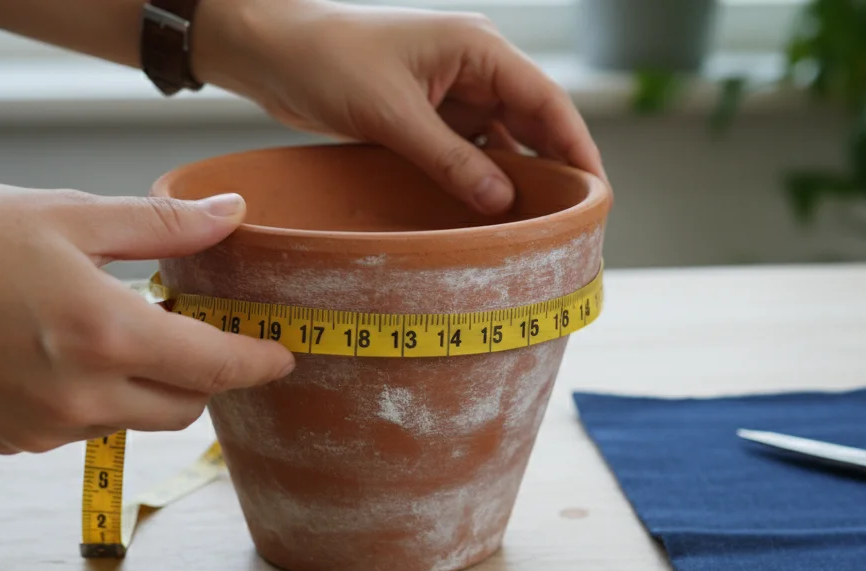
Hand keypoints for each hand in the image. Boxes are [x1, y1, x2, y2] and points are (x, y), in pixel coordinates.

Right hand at [0, 183, 294, 454]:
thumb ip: (162, 225)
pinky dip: (96, 398)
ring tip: (116, 330)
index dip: (259, 362)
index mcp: (106, 335)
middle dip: (205, 374)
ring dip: (148, 386)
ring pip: (135, 420)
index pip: (217, 366)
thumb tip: (232, 213)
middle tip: (192, 328)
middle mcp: (81, 396)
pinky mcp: (10, 441)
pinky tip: (64, 354)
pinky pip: (84, 429)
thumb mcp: (66, 215)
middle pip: (186, 407)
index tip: (282, 355)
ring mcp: (43, 427)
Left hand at [195, 0, 607, 214]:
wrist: (268, 51)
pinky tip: (488, 216)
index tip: (596, 190)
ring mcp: (452, 93)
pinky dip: (480, 182)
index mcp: (478, 49)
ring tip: (535, 227)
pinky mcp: (429, 116)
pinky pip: (469, 153)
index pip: (546, 101)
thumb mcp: (392, 115)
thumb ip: (449, 160)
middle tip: (571, 220)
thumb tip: (501, 201)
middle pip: (533, 123)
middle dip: (554, 169)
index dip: (577, 147)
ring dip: (516, 180)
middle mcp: (474, 68)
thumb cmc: (325, 60)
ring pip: (503, 143)